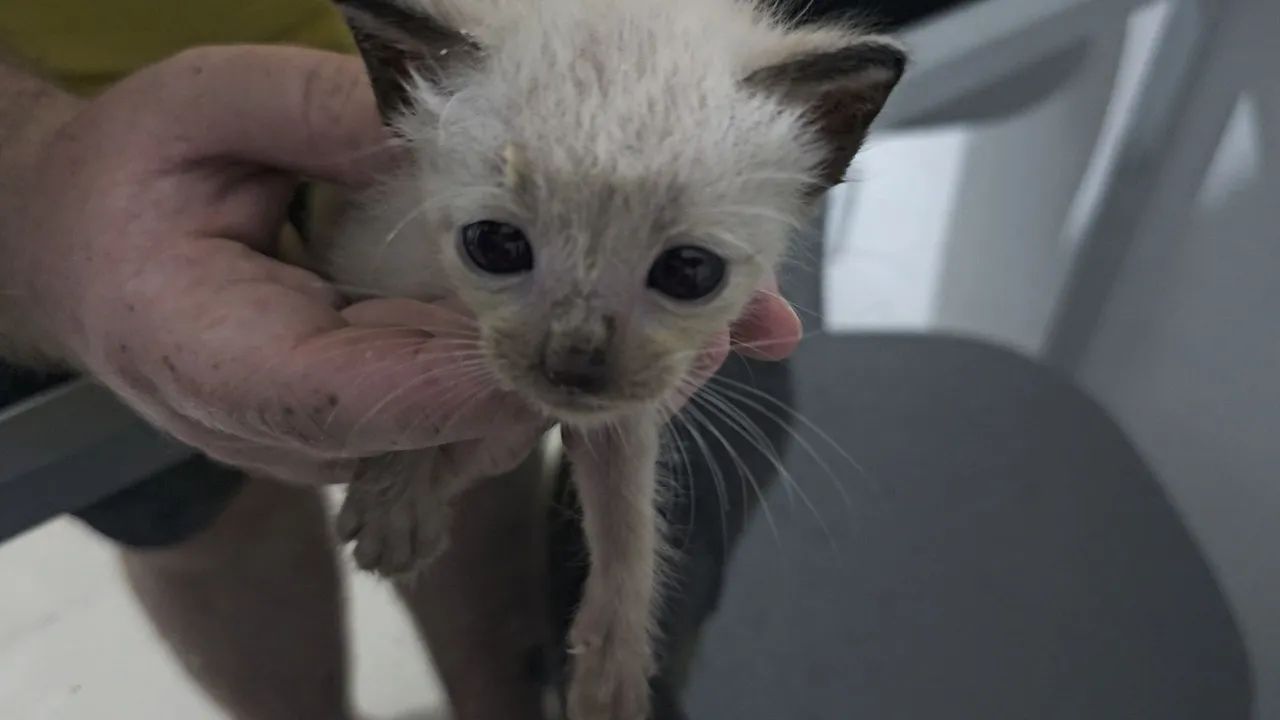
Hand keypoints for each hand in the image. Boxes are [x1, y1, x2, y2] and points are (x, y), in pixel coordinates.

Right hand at [0, 46, 541, 482]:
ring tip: (563, 286)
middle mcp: (270, 430)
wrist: (90, 259)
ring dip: (518, 371)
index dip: (450, 385)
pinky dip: (498, 369)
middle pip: (424, 435)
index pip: (343, 403)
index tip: (539, 339)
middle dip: (514, 370)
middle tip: (592, 289)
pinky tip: (521, 306)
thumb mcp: (204, 107)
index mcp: (206, 357)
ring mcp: (323, 446)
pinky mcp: (363, 435)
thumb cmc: (134, 183)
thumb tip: (434, 131)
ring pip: (454, 441)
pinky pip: (454, 421)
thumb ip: (312, 109)